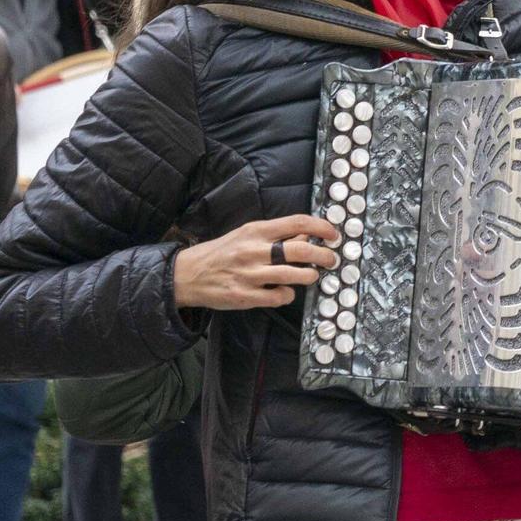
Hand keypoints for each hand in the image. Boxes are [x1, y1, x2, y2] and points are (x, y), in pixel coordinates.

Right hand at [173, 214, 339, 310]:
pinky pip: (279, 297)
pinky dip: (288, 295)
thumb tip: (307, 236)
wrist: (187, 274)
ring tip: (311, 275)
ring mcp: (249, 275)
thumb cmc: (222, 252)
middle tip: (331, 260)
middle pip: (300, 251)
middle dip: (323, 256)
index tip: (334, 235)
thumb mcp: (247, 235)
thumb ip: (276, 236)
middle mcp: (254, 251)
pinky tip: (285, 292)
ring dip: (309, 276)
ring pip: (293, 276)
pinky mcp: (245, 296)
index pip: (297, 223)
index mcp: (256, 231)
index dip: (321, 228)